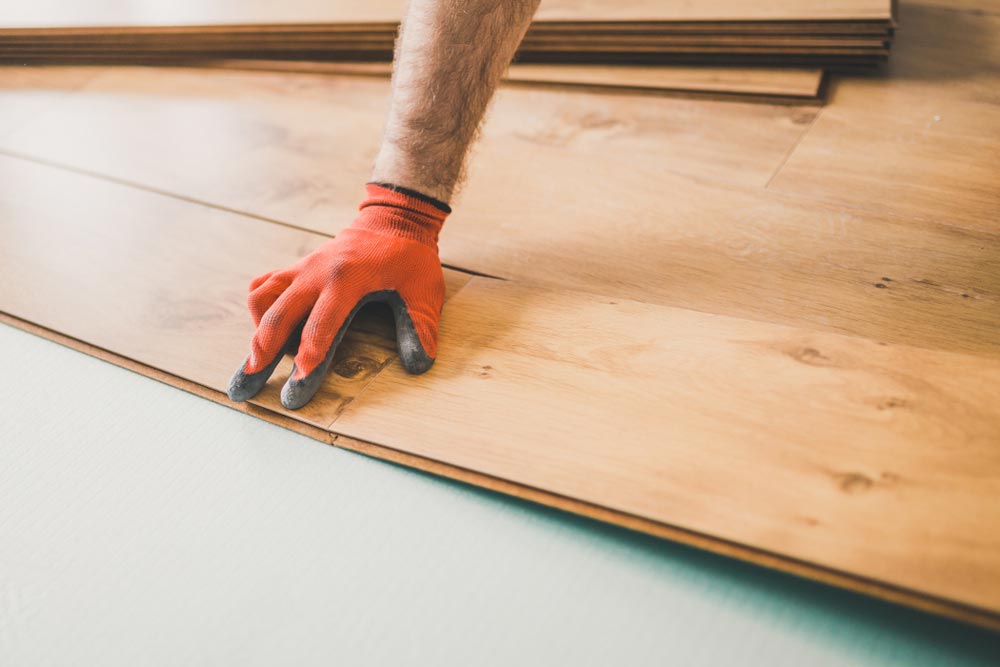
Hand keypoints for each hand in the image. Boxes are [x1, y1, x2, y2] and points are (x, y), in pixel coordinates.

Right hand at [227, 184, 448, 408]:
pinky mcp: (296, 267)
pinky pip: (264, 285)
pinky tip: (266, 327)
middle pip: (278, 313)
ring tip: (261, 356)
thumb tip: (420, 364)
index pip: (321, 323)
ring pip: (262, 297)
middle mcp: (317, 272)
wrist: (393, 219)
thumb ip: (420, 326)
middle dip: (264, 347)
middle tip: (251, 378)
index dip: (310, 354)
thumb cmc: (409, 257)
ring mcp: (302, 268)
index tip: (300, 379)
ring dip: (257, 328)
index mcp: (348, 279)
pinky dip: (259, 306)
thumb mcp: (424, 290)